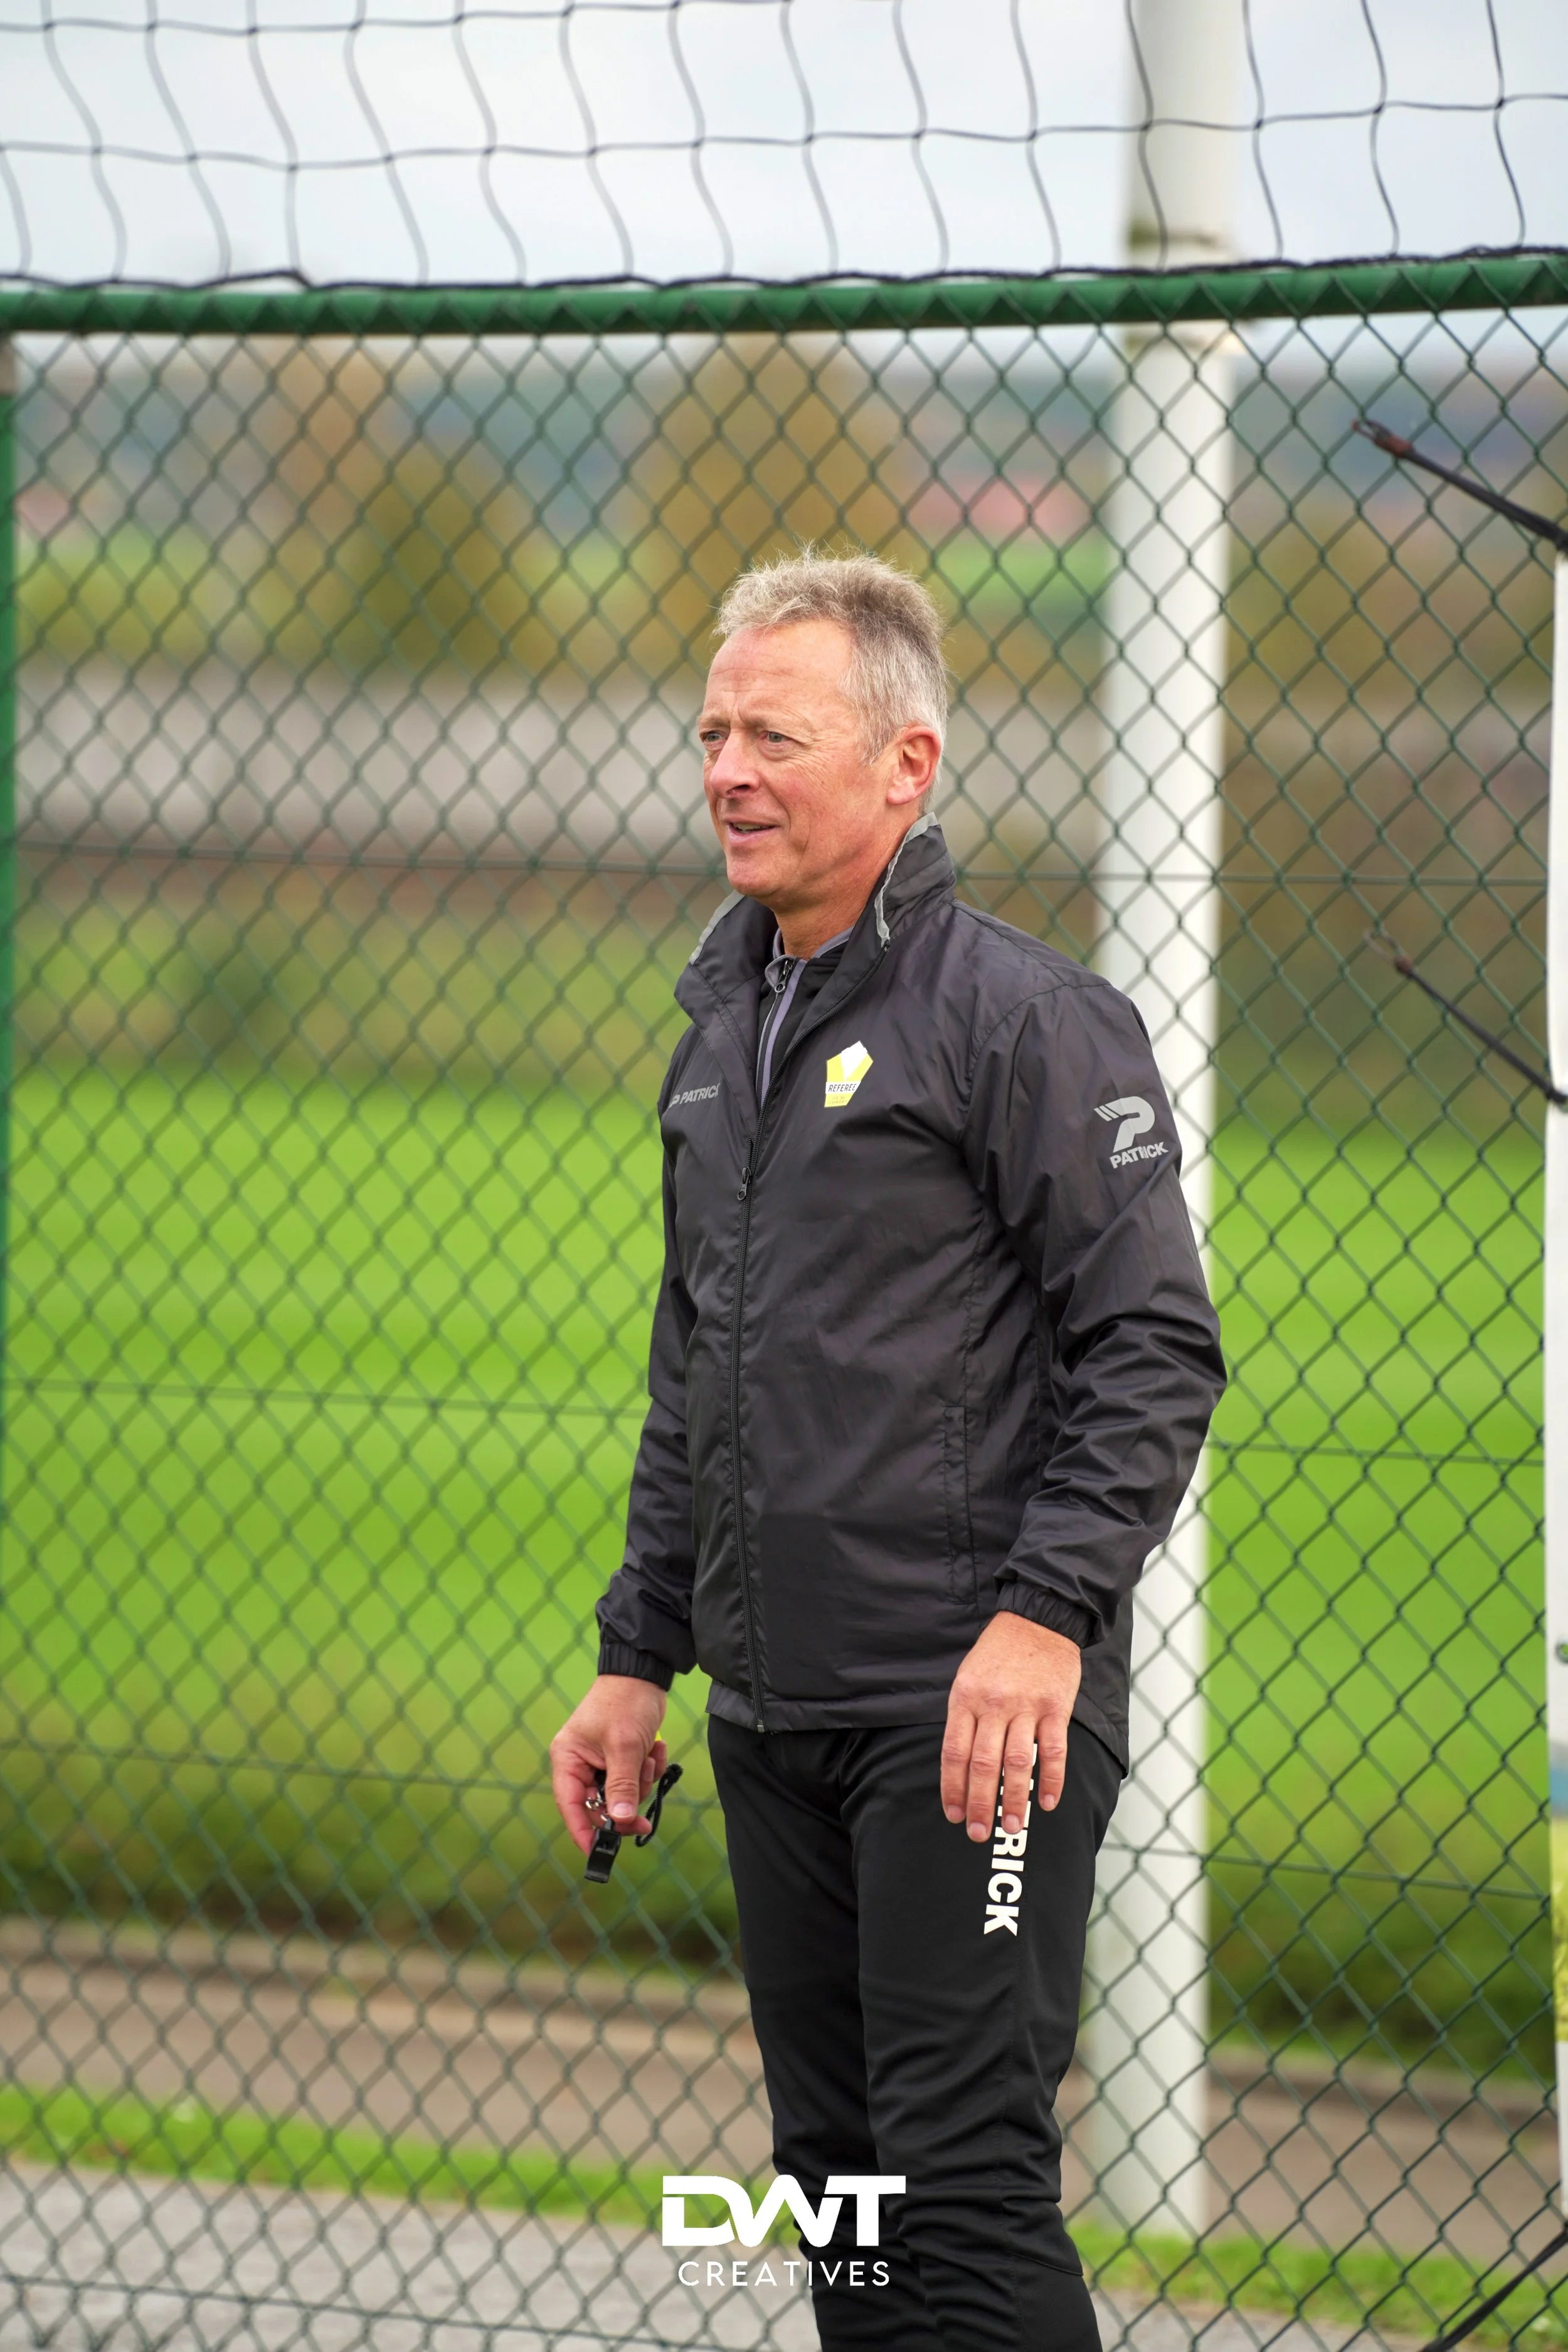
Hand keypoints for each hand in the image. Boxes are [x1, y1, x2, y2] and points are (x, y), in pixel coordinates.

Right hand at [550, 1675, 668, 1855]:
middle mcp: (580, 1763)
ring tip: (649, 1756)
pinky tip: (654, 1748)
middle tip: (644, 1818)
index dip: (583, 1833)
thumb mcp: (624, 1747)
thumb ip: (621, 1786)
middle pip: (599, 1805)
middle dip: (625, 1804)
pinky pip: (635, 1779)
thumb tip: (618, 1821)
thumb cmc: (625, 1703)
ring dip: (641, 1781)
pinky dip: (648, 1767)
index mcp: (568, 1759)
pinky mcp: (620, 1757)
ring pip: (621, 1794)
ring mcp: (600, 1761)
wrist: (644, 1673)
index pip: (570, 1806)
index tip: (599, 1854)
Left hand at [940, 1613, 1080, 1841]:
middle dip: (979, 1804)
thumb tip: (959, 1766)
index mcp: (965, 1697)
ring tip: (1011, 1826)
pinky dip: (1052, 1780)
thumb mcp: (967, 1677)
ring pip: (1017, 1763)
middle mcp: (993, 1704)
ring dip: (1014, 1799)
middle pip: (983, 1764)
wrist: (1038, 1618)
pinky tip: (1049, 1803)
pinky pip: (1053, 1751)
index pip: (953, 1753)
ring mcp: (1026, 1706)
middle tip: (978, 1833)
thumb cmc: (998, 1652)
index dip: (952, 1788)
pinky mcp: (1056, 1707)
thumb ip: (964, 1717)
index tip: (953, 1814)